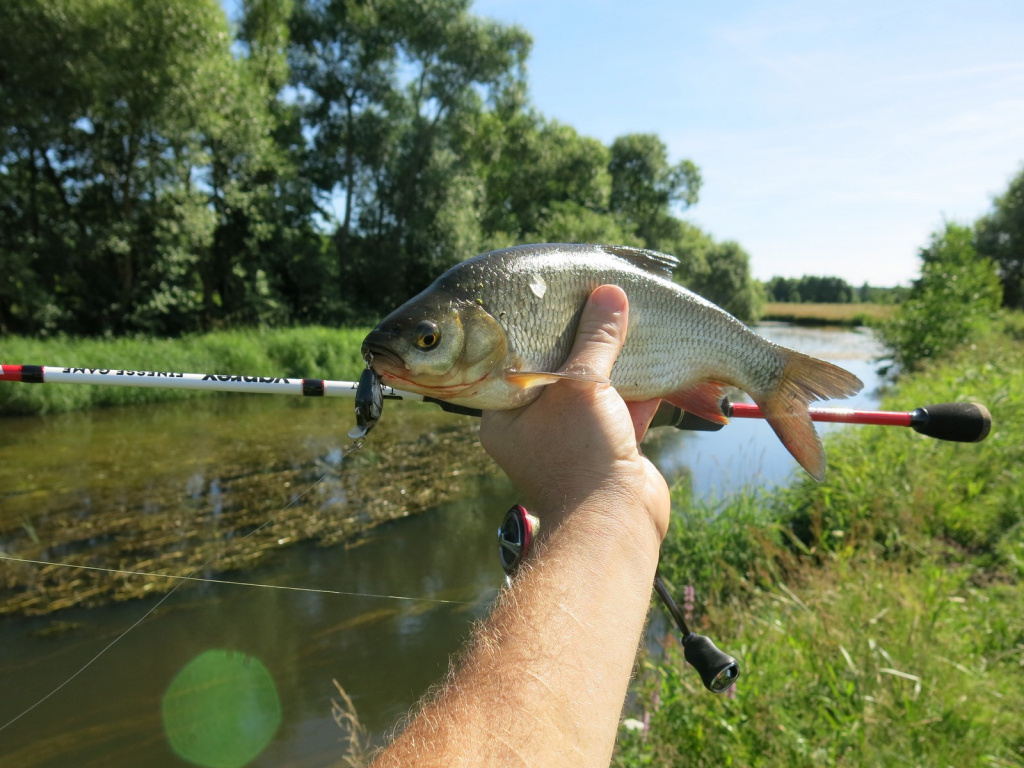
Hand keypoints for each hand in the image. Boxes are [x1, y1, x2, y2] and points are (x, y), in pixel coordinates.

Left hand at [480, 285, 670, 541]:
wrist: (616, 525)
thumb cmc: (581, 454)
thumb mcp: (584, 384)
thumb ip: (597, 336)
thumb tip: (610, 292)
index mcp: (503, 411)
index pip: (515, 354)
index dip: (538, 323)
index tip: (560, 296)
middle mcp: (533, 426)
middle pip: (559, 367)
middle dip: (586, 337)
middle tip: (599, 300)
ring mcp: (571, 439)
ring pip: (595, 386)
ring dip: (617, 356)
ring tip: (631, 318)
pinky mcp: (607, 450)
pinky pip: (622, 407)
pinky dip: (640, 384)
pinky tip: (656, 354)